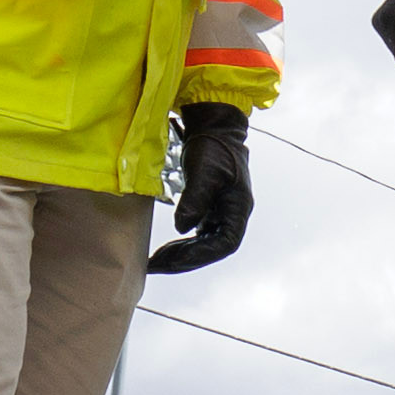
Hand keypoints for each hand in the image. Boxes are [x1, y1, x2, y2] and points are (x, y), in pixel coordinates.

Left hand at [150, 103, 252, 274]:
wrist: (215, 129)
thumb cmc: (213, 147)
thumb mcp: (204, 171)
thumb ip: (195, 200)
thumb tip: (182, 228)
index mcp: (239, 208)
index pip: (225, 243)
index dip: (200, 255)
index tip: (174, 260)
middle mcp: (233, 215)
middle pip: (212, 249)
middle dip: (185, 260)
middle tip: (155, 265)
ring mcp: (222, 213)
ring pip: (204, 245)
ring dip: (182, 255)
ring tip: (156, 261)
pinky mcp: (211, 209)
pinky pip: (198, 236)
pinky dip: (182, 244)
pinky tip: (166, 248)